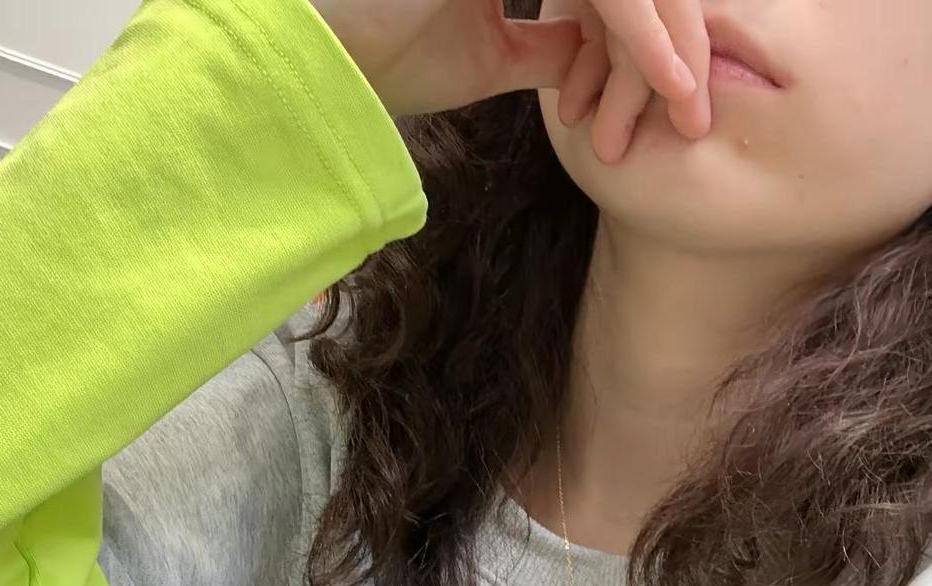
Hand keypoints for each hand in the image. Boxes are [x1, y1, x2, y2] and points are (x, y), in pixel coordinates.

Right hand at [310, 0, 708, 158]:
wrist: (328, 65)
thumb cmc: (388, 60)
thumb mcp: (491, 58)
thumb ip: (551, 46)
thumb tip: (600, 57)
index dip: (652, 38)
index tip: (676, 105)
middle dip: (676, 40)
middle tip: (698, 112)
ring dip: (668, 39)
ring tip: (687, 102)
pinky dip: (642, 32)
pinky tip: (666, 78)